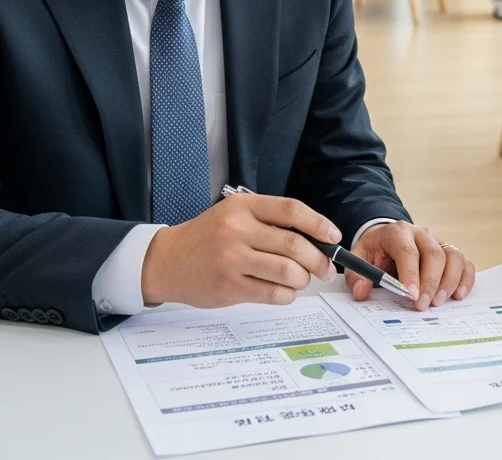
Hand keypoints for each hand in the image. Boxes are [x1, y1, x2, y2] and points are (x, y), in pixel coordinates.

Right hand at [141, 195, 341, 307]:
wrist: (167, 260)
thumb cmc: (208, 236)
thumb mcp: (235, 214)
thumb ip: (270, 221)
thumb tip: (315, 237)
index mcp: (244, 206)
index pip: (292, 211)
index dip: (319, 224)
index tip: (334, 236)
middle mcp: (238, 231)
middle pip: (295, 244)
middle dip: (318, 259)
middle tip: (326, 267)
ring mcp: (232, 260)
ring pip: (287, 271)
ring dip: (303, 279)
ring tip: (302, 279)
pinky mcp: (229, 287)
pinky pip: (272, 293)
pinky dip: (287, 295)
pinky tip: (284, 291)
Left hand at [348, 222, 475, 310]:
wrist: (386, 238)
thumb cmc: (374, 251)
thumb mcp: (359, 259)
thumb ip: (357, 276)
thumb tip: (362, 291)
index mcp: (397, 232)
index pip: (407, 250)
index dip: (411, 273)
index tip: (411, 295)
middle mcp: (421, 234)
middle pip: (434, 254)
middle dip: (430, 282)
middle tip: (423, 306)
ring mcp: (438, 241)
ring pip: (453, 256)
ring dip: (449, 281)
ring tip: (439, 302)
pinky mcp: (449, 251)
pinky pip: (464, 262)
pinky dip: (465, 278)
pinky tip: (458, 295)